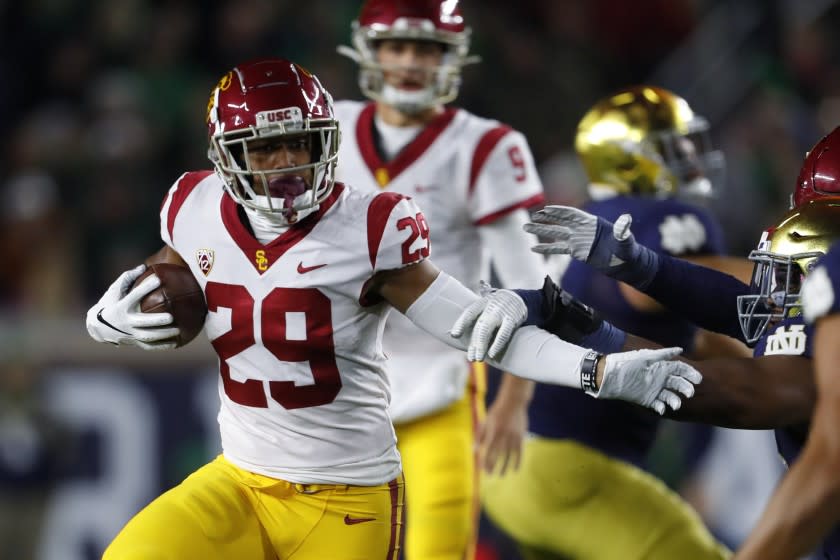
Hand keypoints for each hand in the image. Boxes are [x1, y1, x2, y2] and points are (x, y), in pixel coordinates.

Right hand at [85, 264, 180, 350]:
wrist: (98, 327)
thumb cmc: (110, 303)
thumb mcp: (114, 290)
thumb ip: (128, 277)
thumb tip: (144, 266)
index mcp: (121, 307)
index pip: (134, 295)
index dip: (146, 287)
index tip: (159, 279)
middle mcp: (125, 322)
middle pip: (142, 322)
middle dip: (156, 320)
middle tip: (171, 317)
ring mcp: (129, 334)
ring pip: (148, 336)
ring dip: (163, 334)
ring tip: (179, 330)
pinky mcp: (133, 342)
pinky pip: (149, 346)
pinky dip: (162, 346)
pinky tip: (176, 343)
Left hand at [450, 281, 525, 360]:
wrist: (517, 298)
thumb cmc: (495, 307)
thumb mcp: (484, 307)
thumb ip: (474, 319)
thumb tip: (455, 337)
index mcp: (481, 303)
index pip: (469, 312)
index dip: (461, 323)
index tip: (454, 335)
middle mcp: (490, 307)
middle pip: (479, 325)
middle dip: (474, 342)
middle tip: (470, 358)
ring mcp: (501, 313)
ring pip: (488, 329)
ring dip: (482, 345)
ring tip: (478, 359)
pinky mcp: (512, 319)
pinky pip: (504, 333)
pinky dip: (497, 344)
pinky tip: (492, 354)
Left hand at [479, 382, 529, 474]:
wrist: (513, 402)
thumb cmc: (497, 412)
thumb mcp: (486, 421)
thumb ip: (479, 435)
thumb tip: (473, 450)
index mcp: (493, 432)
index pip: (487, 451)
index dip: (485, 461)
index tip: (483, 469)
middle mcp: (503, 436)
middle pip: (497, 456)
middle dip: (493, 466)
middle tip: (490, 475)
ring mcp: (513, 437)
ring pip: (508, 456)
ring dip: (504, 467)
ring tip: (501, 475)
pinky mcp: (521, 437)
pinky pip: (520, 453)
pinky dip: (518, 462)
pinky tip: (515, 470)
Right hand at [524, 206, 657, 287]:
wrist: (626, 264)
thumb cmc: (628, 250)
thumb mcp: (626, 240)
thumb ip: (623, 230)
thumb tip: (626, 220)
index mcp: (592, 223)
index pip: (572, 214)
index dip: (559, 211)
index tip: (546, 210)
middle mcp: (582, 229)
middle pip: (560, 222)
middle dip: (545, 219)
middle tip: (530, 218)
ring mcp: (578, 240)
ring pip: (556, 234)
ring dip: (541, 231)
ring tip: (526, 228)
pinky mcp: (577, 252)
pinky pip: (559, 249)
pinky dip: (547, 248)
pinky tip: (534, 248)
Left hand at [596, 347, 700, 414]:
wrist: (607, 375)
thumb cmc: (626, 362)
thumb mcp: (644, 357)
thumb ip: (662, 354)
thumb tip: (680, 349)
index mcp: (661, 366)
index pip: (680, 369)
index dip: (690, 373)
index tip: (697, 379)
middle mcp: (660, 378)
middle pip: (678, 384)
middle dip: (685, 388)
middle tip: (689, 393)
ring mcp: (654, 389)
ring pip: (670, 396)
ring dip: (675, 400)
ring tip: (676, 404)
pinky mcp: (646, 399)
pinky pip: (658, 405)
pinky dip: (662, 408)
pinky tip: (662, 408)